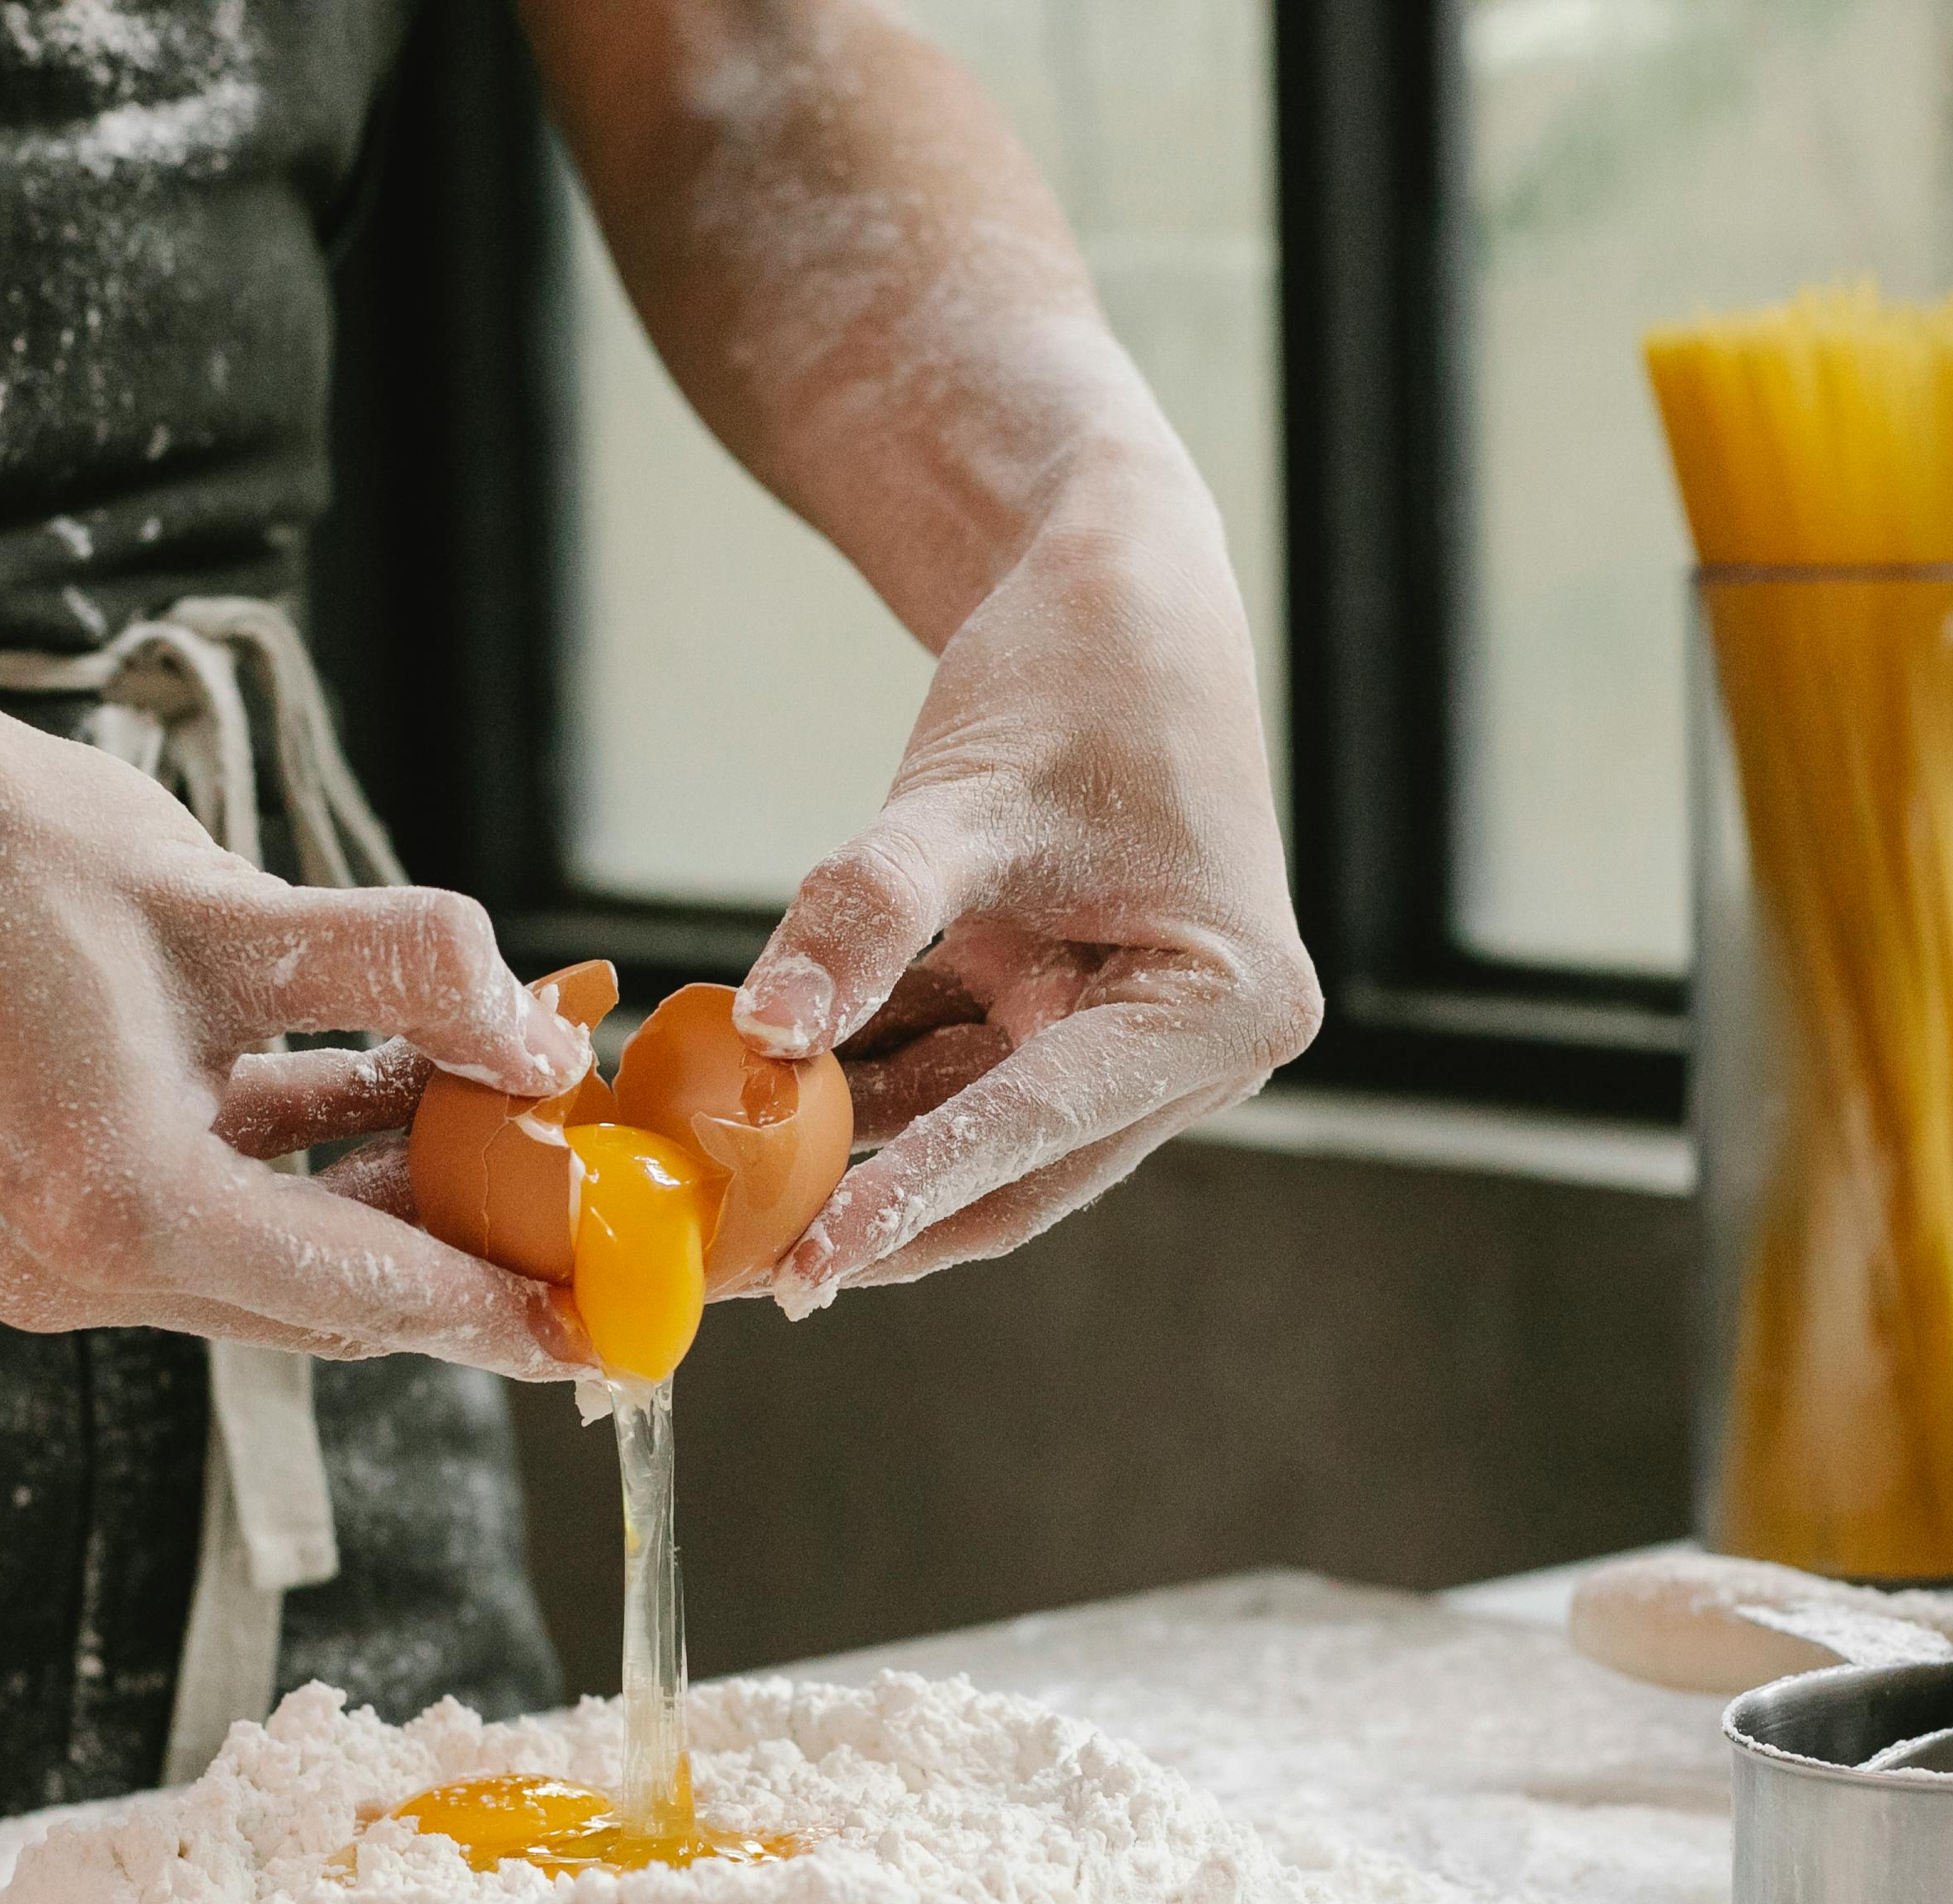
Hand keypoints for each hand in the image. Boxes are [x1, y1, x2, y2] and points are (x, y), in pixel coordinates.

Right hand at [0, 631, 597, 1377]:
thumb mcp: (230, 901)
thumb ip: (406, 975)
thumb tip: (541, 1033)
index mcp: (117, 1208)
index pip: (363, 1295)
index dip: (504, 1306)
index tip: (612, 1326)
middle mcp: (74, 1267)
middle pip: (325, 1297)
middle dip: (461, 1243)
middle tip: (588, 1201)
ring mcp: (44, 1254)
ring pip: (274, 1257)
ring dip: (387, 1192)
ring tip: (509, 1109)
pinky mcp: (33, 1214)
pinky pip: (210, 1213)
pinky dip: (301, 1164)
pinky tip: (398, 1085)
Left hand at [730, 449, 1320, 1305]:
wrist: (1113, 581)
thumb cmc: (1075, 668)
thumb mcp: (964, 796)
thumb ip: (866, 916)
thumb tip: (764, 1034)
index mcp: (1224, 1002)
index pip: (1042, 1120)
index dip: (916, 1193)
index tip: (812, 1263)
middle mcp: (1201, 1044)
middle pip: (1018, 1169)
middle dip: (879, 1212)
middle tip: (751, 1274)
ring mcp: (1136, 1035)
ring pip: (974, 1131)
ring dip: (857, 1154)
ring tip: (729, 1201)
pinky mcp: (1070, 1011)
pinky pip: (956, 1071)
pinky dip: (866, 1083)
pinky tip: (758, 1107)